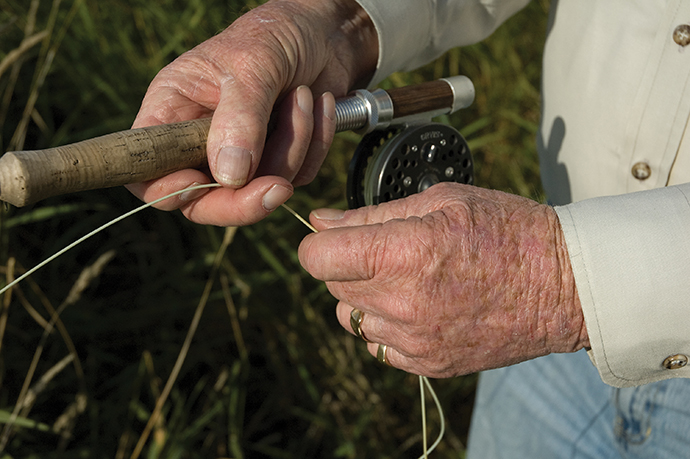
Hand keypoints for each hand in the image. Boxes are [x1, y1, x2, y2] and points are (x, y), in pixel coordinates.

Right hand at [126, 0, 377, 225]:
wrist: (323, 31)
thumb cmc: (274, 35)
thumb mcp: (252, 65)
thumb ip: (239, 119)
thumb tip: (230, 177)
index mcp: (172, 112)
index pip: (148, 171)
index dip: (166, 190)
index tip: (198, 184)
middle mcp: (201, 142)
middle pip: (205, 202)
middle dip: (244, 199)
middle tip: (280, 187)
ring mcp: (242, 157)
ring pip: (259, 190)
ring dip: (293, 148)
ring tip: (302, 97)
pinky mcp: (279, 161)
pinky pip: (298, 177)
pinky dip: (315, 145)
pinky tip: (319, 104)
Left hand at [298, 183, 589, 377]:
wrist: (563, 284)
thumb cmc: (506, 229)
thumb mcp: (441, 201)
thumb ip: (372, 215)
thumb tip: (320, 222)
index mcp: (404, 252)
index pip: (317, 258)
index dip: (320, 244)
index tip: (334, 237)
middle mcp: (402, 302)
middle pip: (332, 286)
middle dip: (348, 264)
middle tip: (387, 250)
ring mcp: (414, 339)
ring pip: (351, 318)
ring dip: (364, 297)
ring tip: (405, 279)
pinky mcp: (427, 363)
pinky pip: (378, 346)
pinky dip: (386, 326)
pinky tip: (418, 307)